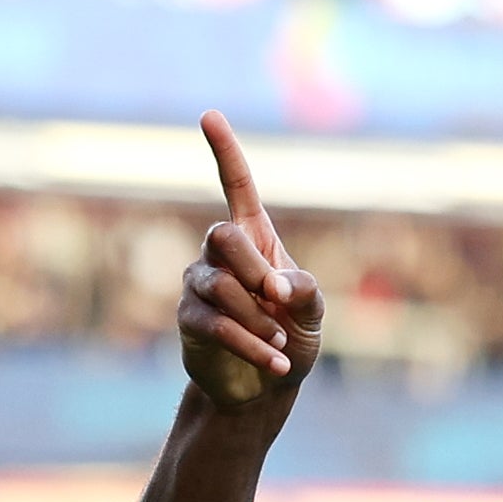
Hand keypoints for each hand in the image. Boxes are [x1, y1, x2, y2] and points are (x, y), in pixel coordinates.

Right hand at [176, 110, 321, 414]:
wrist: (266, 386)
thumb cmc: (292, 335)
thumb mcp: (313, 310)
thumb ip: (303, 289)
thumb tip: (276, 287)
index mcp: (253, 237)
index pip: (235, 185)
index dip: (224, 151)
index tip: (209, 115)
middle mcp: (219, 254)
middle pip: (223, 236)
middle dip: (254, 268)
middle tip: (277, 298)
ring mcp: (200, 285)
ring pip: (220, 286)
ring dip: (257, 318)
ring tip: (280, 341)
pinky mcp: (189, 320)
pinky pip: (216, 325)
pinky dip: (252, 345)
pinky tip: (277, 363)